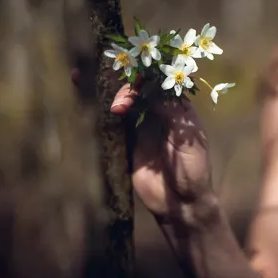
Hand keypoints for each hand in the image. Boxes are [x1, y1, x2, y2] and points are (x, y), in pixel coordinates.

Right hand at [72, 69, 216, 225]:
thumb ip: (172, 114)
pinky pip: (111, 121)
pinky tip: (84, 94)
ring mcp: (140, 125)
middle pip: (137, 88)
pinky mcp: (125, 140)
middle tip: (121, 102)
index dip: (145, 74)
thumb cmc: (192, 169)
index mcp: (177, 108)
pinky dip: (99, 108)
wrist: (180, 203)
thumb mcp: (188, 140)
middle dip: (126, 86)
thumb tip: (152, 88)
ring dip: (110, 93)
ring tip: (106, 98)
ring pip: (122, 100)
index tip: (133, 75)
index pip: (159, 81)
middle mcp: (158, 112)